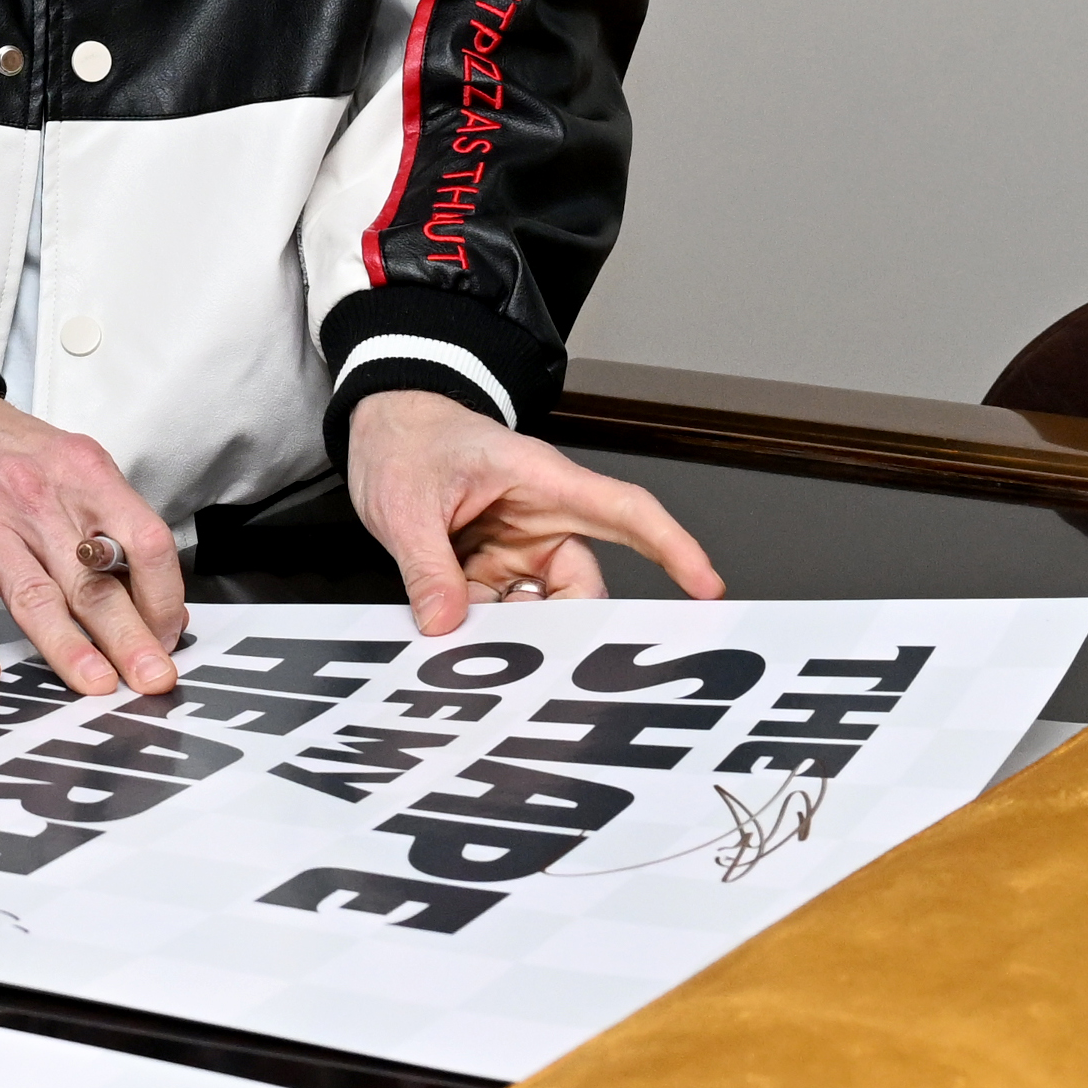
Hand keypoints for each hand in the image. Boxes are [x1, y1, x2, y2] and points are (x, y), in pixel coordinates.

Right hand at [0, 389, 184, 695]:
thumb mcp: (67, 460)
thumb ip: (107, 522)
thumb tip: (150, 594)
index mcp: (80, 473)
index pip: (143, 539)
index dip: (163, 594)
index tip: (167, 631)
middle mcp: (36, 498)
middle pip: (93, 579)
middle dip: (129, 637)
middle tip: (152, 676)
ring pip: (36, 597)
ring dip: (69, 648)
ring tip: (95, 683)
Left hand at [344, 389, 725, 634]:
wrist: (382, 424)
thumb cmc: (407, 437)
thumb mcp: (405, 500)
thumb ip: (426, 564)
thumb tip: (445, 623)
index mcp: (541, 479)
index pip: (626, 510)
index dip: (672, 547)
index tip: (706, 586)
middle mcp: (541, 517)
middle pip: (581, 584)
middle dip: (564, 627)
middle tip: (537, 663)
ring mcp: (519, 546)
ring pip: (540, 608)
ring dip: (512, 633)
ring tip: (479, 647)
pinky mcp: (493, 567)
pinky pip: (501, 610)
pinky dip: (482, 628)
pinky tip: (458, 637)